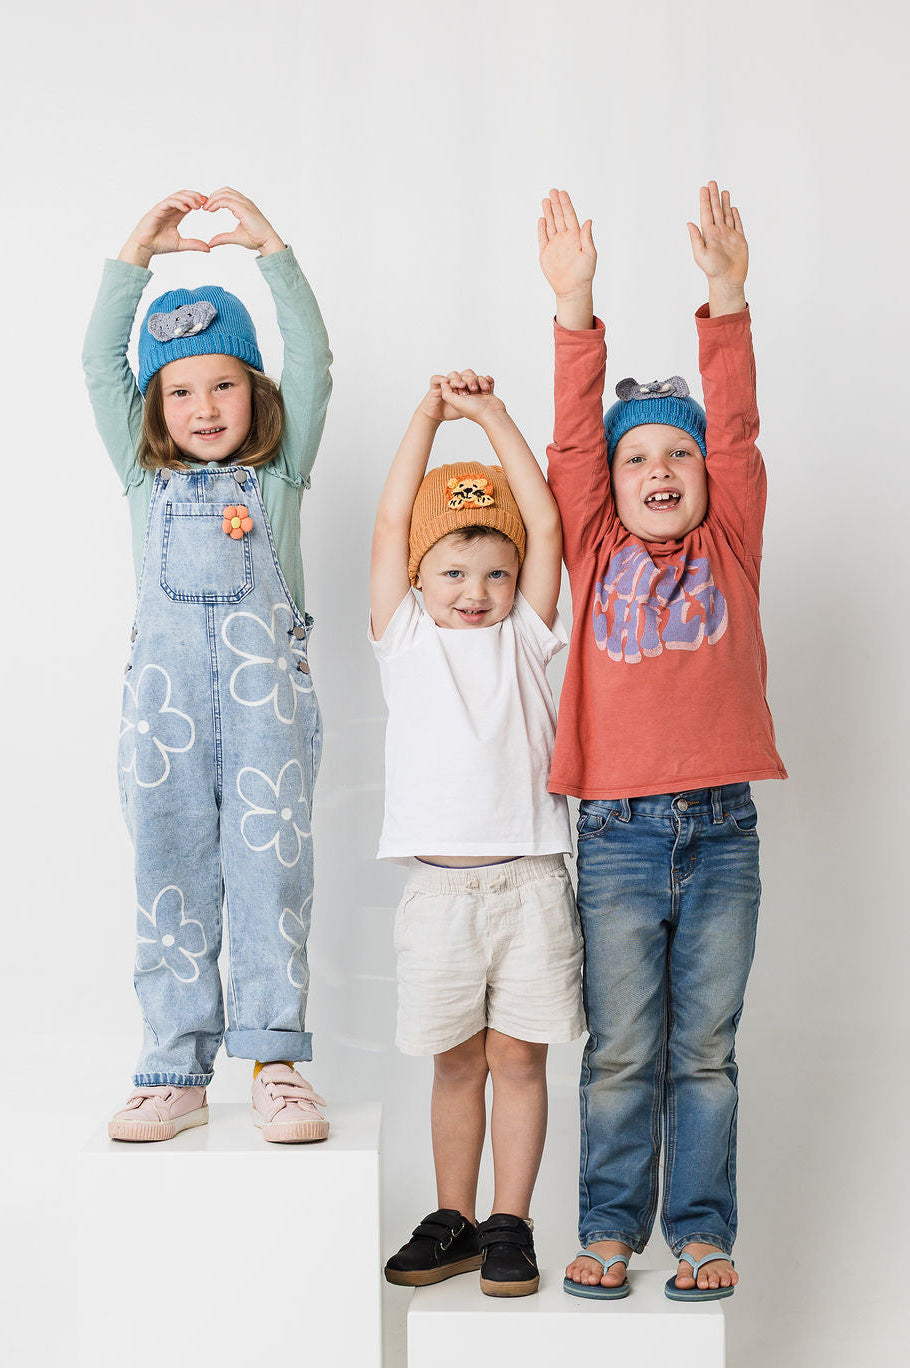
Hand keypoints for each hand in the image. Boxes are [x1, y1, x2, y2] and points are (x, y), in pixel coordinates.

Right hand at [118, 190, 210, 266]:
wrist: (144, 247)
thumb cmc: (159, 244)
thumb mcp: (180, 244)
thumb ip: (194, 245)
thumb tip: (209, 249)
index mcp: (176, 214)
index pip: (189, 202)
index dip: (199, 201)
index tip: (208, 206)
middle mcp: (170, 209)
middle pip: (184, 195)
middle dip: (196, 196)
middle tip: (206, 202)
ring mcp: (163, 208)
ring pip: (177, 196)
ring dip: (189, 198)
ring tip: (198, 205)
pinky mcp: (157, 210)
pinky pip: (168, 202)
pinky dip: (178, 203)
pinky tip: (186, 209)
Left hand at [204, 187, 284, 254]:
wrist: (267, 242)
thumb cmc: (256, 239)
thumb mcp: (235, 237)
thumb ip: (222, 238)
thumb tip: (210, 243)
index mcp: (244, 206)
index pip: (227, 195)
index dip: (216, 198)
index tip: (207, 208)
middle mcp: (245, 202)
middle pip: (225, 190)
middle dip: (213, 196)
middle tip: (205, 207)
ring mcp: (245, 204)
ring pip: (225, 193)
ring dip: (213, 199)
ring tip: (206, 208)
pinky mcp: (244, 208)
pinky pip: (226, 200)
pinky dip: (216, 203)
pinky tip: (211, 210)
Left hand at [438, 371, 506, 426]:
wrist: (493, 415)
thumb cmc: (475, 411)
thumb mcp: (456, 403)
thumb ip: (446, 393)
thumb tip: (443, 383)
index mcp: (458, 397)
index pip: (455, 382)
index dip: (459, 381)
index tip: (463, 388)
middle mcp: (467, 395)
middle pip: (467, 377)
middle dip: (471, 380)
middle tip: (474, 389)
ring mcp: (478, 393)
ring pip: (477, 377)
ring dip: (481, 381)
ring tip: (484, 389)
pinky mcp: (487, 391)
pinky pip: (486, 380)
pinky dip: (488, 381)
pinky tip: (488, 387)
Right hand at [538, 189, 595, 299]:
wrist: (572, 289)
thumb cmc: (584, 273)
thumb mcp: (589, 254)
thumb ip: (587, 238)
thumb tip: (588, 221)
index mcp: (576, 236)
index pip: (570, 216)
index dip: (566, 204)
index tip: (563, 193)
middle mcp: (565, 238)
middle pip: (559, 217)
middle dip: (556, 204)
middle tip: (552, 191)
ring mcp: (554, 245)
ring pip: (550, 224)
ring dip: (548, 212)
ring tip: (545, 200)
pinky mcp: (545, 253)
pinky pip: (542, 237)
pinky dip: (542, 228)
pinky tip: (542, 218)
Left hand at [687, 182, 747, 304]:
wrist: (728, 280)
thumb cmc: (713, 270)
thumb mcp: (701, 254)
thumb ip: (696, 238)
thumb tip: (689, 223)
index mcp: (709, 234)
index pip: (707, 213)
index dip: (705, 201)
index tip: (703, 188)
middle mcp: (719, 233)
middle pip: (716, 210)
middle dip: (713, 197)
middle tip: (711, 182)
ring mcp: (730, 236)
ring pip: (727, 215)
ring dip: (725, 203)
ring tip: (723, 191)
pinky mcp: (740, 240)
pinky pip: (738, 225)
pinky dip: (736, 216)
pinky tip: (733, 208)